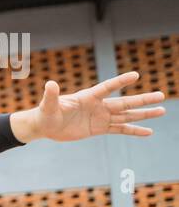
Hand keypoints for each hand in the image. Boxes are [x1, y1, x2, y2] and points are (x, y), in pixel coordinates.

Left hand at [10, 71, 165, 142]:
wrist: (45, 126)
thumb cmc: (46, 113)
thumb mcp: (48, 105)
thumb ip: (51, 95)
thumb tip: (50, 84)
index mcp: (88, 97)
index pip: (107, 87)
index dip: (120, 82)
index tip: (136, 75)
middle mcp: (98, 106)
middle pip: (124, 102)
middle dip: (142, 100)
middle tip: (161, 95)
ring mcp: (101, 117)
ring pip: (126, 115)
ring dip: (144, 114)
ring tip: (162, 111)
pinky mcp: (99, 129)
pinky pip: (120, 129)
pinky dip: (134, 131)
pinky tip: (148, 131)